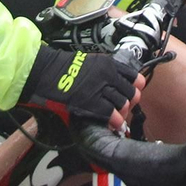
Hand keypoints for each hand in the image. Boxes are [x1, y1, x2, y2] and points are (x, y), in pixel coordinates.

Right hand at [21, 45, 143, 130]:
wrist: (48, 71)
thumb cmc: (67, 67)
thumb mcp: (92, 62)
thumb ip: (106, 70)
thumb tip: (119, 82)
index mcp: (109, 64)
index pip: (133, 76)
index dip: (136, 86)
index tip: (135, 90)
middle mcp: (108, 75)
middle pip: (130, 92)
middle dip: (130, 101)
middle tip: (126, 106)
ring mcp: (100, 89)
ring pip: (122, 104)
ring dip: (122, 111)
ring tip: (118, 116)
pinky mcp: (91, 102)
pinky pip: (110, 114)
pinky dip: (114, 120)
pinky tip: (113, 123)